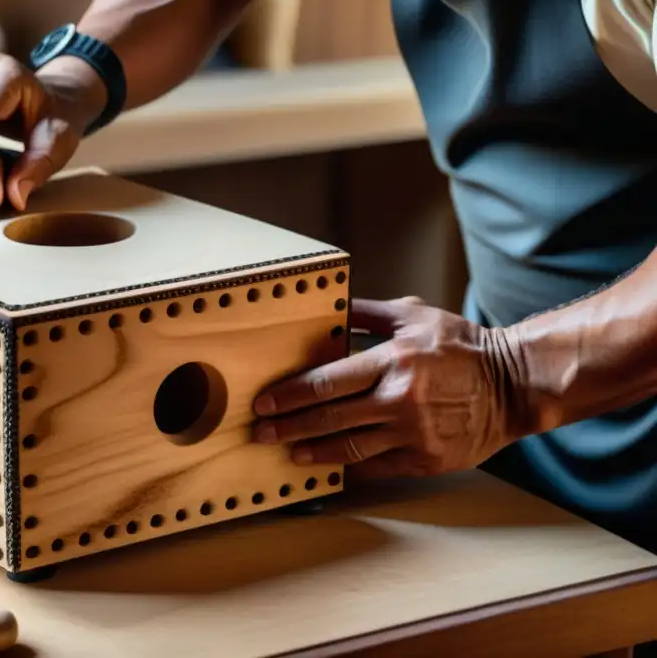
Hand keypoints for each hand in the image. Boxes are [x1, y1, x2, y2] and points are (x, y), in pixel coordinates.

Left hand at [252, 296, 526, 479]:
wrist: (513, 385)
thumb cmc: (461, 346)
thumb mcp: (414, 316)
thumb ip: (367, 313)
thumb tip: (330, 307)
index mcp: (392, 361)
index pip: (327, 382)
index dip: (291, 395)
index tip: (265, 403)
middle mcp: (399, 399)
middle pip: (330, 418)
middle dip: (289, 427)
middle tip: (260, 433)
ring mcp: (413, 433)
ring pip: (349, 448)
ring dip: (312, 452)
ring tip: (288, 453)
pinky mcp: (425, 459)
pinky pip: (376, 467)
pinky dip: (348, 467)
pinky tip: (328, 465)